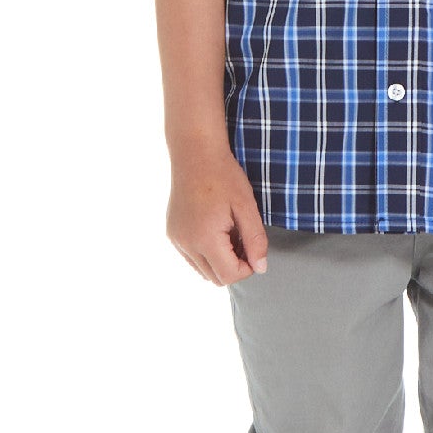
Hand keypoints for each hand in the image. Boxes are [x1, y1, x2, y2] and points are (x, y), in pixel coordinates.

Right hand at [167, 151, 270, 284]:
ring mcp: (176, 239)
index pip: (228, 276)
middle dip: (233, 265)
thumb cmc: (224, 177)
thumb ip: (255, 240)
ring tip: (229, 233)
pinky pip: (191, 257)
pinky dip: (206, 252)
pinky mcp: (172, 233)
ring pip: (202, 270)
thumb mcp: (247, 207)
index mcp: (205, 238)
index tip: (253, 248)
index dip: (247, 268)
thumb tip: (260, 268)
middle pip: (214, 278)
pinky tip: (215, 230)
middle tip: (243, 239)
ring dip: (219, 261)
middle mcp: (186, 243)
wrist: (195, 154)